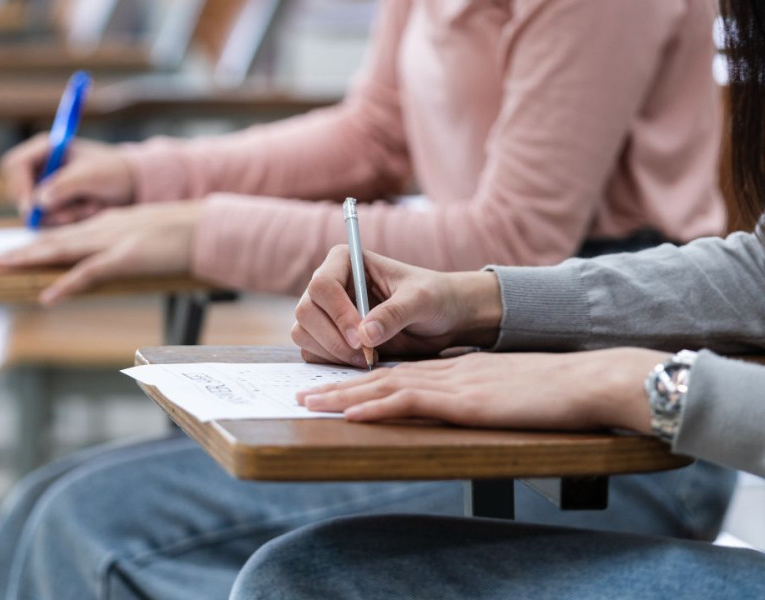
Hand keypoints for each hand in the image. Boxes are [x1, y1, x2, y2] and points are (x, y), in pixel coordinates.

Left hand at [0, 202, 201, 304]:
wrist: (208, 227)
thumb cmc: (189, 233)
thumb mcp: (155, 235)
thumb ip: (136, 243)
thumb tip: (130, 257)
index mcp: (114, 222)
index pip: (70, 233)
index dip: (42, 243)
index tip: (21, 251)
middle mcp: (106, 227)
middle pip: (56, 239)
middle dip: (22, 250)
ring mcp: (115, 241)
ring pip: (62, 250)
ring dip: (28, 260)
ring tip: (0, 268)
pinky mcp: (126, 258)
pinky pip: (89, 273)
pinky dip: (66, 285)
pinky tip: (47, 296)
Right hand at [1, 133, 134, 225]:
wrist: (134, 185)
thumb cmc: (114, 171)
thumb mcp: (91, 175)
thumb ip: (64, 185)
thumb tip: (39, 202)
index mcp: (46, 149)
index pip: (15, 165)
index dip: (20, 186)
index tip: (32, 206)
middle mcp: (42, 168)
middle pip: (20, 193)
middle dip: (45, 208)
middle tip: (70, 215)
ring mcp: (47, 188)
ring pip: (36, 211)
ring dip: (64, 215)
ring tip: (92, 207)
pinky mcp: (56, 206)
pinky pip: (51, 221)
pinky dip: (72, 220)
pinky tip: (92, 211)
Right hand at [292, 245, 501, 367]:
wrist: (442, 319)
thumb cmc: (433, 297)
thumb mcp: (421, 300)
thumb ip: (394, 314)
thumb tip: (365, 335)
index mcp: (345, 260)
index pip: (322, 284)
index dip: (338, 314)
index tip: (363, 338)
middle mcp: (329, 284)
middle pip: (306, 311)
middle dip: (333, 338)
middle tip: (365, 355)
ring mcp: (325, 311)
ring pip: (303, 333)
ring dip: (331, 352)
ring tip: (368, 358)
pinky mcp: (328, 336)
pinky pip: (312, 352)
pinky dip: (331, 362)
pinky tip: (361, 361)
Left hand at [298, 348, 666, 433]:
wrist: (586, 379)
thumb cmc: (555, 389)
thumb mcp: (508, 388)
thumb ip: (483, 393)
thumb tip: (466, 402)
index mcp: (457, 369)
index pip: (400, 372)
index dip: (364, 380)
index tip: (336, 387)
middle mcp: (448, 371)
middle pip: (383, 376)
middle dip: (340, 385)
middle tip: (305, 392)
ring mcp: (454, 383)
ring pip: (386, 386)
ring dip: (344, 395)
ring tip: (310, 401)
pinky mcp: (464, 400)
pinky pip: (410, 402)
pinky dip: (376, 406)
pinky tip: (351, 412)